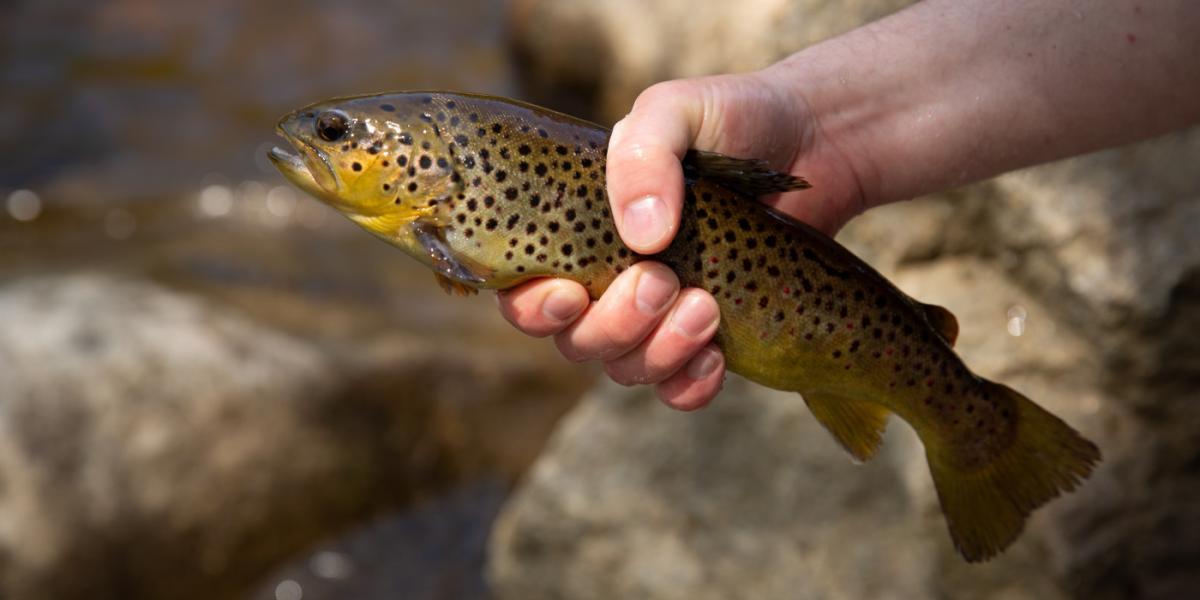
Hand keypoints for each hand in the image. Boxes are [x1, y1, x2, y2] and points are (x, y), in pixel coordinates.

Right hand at [498, 69, 868, 409]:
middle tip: (661, 280)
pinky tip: (716, 357)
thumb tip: (642, 237)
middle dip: (613, 324)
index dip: (533, 307)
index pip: (523, 290)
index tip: (571, 292)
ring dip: (660, 351)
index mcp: (576, 229)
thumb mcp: (677, 111)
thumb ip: (644, 155)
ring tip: (707, 306)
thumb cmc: (730, 118)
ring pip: (626, 368)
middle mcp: (606, 279)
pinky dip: (690, 384)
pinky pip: (678, 390)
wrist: (812, 141)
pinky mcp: (706, 339)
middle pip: (576, 340)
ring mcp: (656, 315)